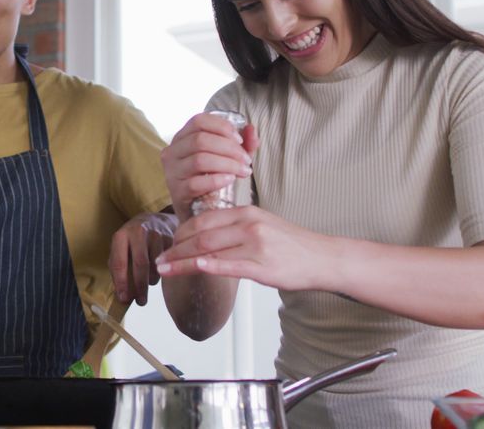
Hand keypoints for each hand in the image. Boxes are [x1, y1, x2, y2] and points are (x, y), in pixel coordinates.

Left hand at [110, 212, 177, 305]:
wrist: (154, 220)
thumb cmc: (133, 240)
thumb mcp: (121, 248)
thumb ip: (118, 267)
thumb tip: (122, 294)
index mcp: (121, 235)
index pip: (120, 262)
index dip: (121, 283)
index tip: (124, 299)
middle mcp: (138, 232)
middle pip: (140, 264)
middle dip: (140, 287)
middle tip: (140, 302)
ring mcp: (157, 233)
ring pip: (156, 264)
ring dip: (152, 280)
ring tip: (149, 285)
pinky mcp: (171, 237)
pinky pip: (168, 261)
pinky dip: (163, 271)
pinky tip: (160, 273)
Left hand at [155, 206, 331, 290]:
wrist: (322, 258)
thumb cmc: (291, 244)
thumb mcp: (262, 224)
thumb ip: (235, 226)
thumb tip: (207, 233)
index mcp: (246, 213)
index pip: (204, 219)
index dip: (182, 233)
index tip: (170, 244)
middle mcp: (248, 225)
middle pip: (202, 235)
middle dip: (177, 249)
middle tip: (161, 259)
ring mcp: (255, 246)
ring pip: (210, 251)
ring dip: (183, 261)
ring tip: (166, 269)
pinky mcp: (263, 266)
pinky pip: (230, 265)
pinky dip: (210, 266)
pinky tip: (195, 268)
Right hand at [161, 112, 258, 220]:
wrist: (200, 212)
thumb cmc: (213, 179)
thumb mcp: (229, 158)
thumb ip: (243, 143)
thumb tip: (252, 129)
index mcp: (182, 138)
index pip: (198, 121)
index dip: (222, 127)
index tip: (240, 140)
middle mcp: (172, 152)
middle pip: (200, 140)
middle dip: (229, 148)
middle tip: (246, 160)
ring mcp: (172, 173)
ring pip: (200, 160)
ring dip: (227, 164)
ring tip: (243, 171)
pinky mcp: (177, 192)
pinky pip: (196, 183)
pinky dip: (217, 180)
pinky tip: (230, 180)